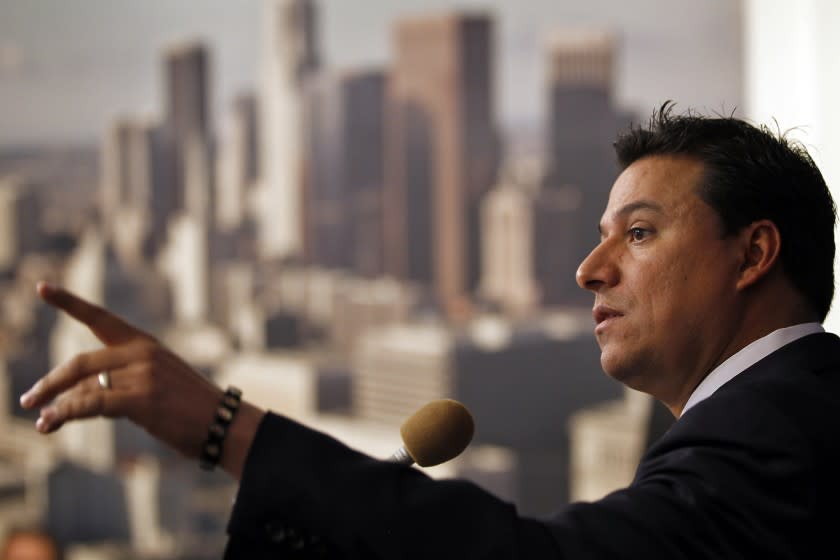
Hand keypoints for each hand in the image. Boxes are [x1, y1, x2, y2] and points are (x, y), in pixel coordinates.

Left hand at [19, 282, 262, 477]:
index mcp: (146, 344)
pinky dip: (67, 412)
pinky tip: (51, 422)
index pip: (101, 318)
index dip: (69, 302)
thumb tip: (63, 406)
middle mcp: (143, 353)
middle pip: (83, 362)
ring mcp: (144, 374)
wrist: (224, 425)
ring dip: (56, 405)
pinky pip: (92, 403)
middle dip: (52, 382)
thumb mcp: (149, 390)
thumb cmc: (187, 411)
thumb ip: (111, 388)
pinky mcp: (142, 399)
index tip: (41, 287)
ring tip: (41, 422)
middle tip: (28, 400)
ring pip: (84, 385)